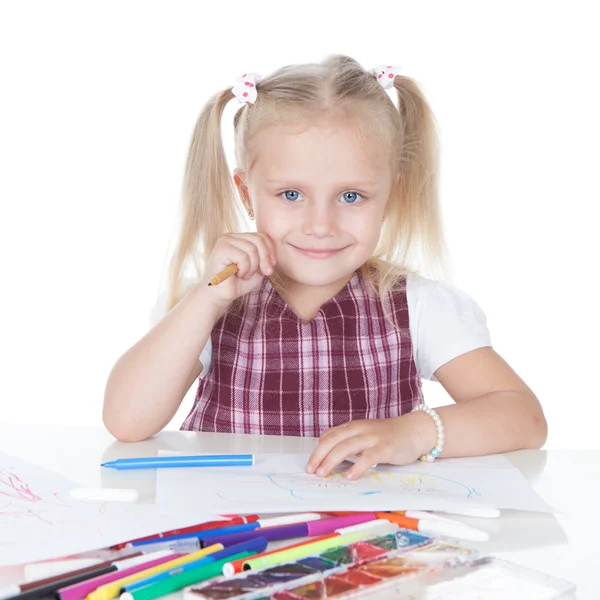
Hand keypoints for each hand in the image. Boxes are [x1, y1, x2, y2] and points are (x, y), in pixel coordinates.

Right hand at [200, 233, 276, 307]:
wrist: (220, 296)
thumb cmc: (237, 283)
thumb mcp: (257, 269)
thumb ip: (264, 257)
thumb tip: (273, 250)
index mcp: (240, 239)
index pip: (262, 236)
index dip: (270, 251)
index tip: (271, 267)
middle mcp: (231, 236)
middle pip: (258, 239)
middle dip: (265, 258)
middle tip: (266, 273)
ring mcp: (225, 241)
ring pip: (252, 248)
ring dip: (253, 267)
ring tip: (245, 275)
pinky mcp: (221, 249)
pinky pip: (243, 256)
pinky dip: (245, 269)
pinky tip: (237, 275)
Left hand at [305, 414, 426, 479]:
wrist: (414, 430)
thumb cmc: (388, 435)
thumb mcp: (365, 434)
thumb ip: (349, 440)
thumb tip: (327, 451)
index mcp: (353, 426)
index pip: (330, 435)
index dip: (317, 449)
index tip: (309, 463)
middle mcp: (359, 429)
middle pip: (333, 441)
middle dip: (319, 455)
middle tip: (310, 470)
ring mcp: (372, 438)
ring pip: (346, 447)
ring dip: (331, 461)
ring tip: (322, 473)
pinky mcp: (384, 448)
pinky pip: (367, 457)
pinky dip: (356, 467)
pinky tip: (349, 476)